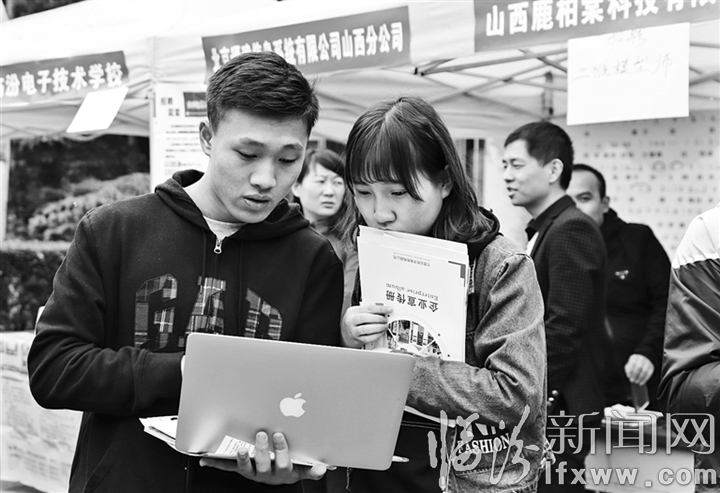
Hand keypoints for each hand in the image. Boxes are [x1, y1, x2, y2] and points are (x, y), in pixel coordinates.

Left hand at [199, 431, 325, 484]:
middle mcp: (267, 474)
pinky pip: (228, 468)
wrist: (277, 479)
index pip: (283, 462)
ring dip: (242, 459)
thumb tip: (324, 468)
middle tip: (261, 434)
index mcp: (283, 471)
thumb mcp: (303, 469)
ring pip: (247, 468)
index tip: (280, 435)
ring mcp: (253, 472)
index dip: (281, 450)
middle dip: (262, 450)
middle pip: (264, 464)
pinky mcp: (242, 470)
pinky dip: (216, 464)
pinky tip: (205, 460)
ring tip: (240, 449)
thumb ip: (312, 469)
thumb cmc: (290, 468)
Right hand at [341, 303, 392, 347]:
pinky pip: (368, 338)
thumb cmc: (352, 323)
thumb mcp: (357, 313)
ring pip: (367, 329)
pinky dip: (376, 335)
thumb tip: (383, 310)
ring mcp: (353, 331)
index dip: (380, 308)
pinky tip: (381, 333)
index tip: (389, 309)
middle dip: (379, 318)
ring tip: (384, 326)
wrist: (343, 335)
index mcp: (353, 311)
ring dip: (379, 327)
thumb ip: (368, 311)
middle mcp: (351, 321)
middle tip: (386, 319)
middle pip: (366, 318)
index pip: (368, 308)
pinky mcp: (357, 340)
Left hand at [624, 354, 653, 384]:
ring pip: (644, 371)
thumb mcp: (629, 364)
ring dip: (640, 378)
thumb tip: (628, 376)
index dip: (630, 371)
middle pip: (639, 368)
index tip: (628, 377)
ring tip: (636, 382)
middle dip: (635, 375)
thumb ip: (627, 369)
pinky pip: (649, 374)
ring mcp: (648, 363)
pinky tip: (641, 383)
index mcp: (635, 357)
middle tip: (632, 381)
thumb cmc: (634, 364)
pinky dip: (644, 380)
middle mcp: (642, 359)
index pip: (633, 364)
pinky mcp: (651, 368)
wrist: (644, 360)